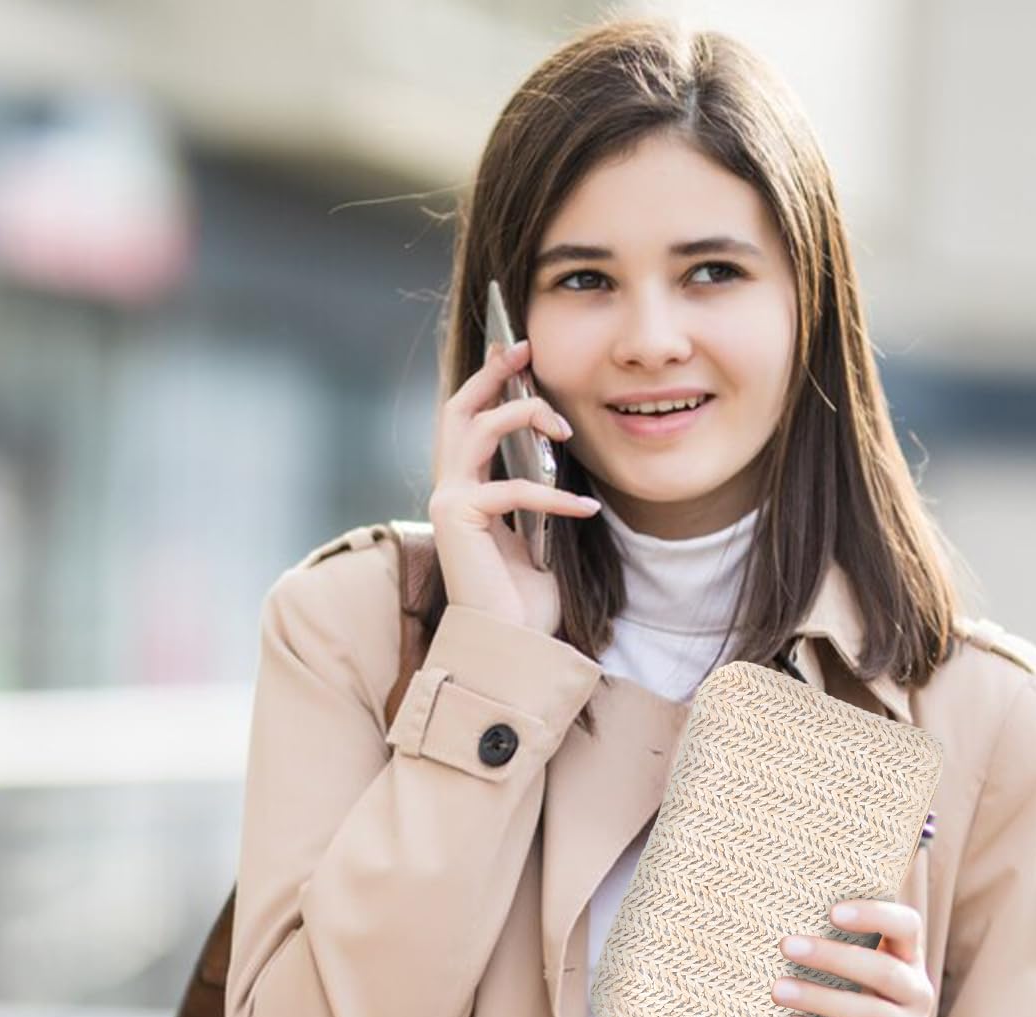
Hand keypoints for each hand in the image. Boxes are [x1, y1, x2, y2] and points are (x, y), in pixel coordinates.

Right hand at [428, 337, 602, 636]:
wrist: (512, 646)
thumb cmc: (525, 601)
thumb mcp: (539, 536)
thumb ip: (538, 495)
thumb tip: (559, 455)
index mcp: (465, 490)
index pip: (469, 423)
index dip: (490, 384)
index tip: (521, 355)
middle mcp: (448, 490)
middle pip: (459, 410)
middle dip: (492, 375)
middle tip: (525, 351)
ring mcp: (448, 502)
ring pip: (477, 430)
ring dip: (523, 418)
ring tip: (566, 431)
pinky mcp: (458, 519)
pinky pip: (512, 489)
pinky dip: (554, 497)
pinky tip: (587, 511)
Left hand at [771, 900, 933, 1016]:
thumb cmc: (863, 1004)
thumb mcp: (863, 974)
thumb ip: (844, 947)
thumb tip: (788, 919)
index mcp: (909, 959)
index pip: (907, 926)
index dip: (875, 915)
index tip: (833, 912)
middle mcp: (918, 993)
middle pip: (884, 971)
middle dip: (833, 957)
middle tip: (786, 945)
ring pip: (871, 1013)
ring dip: (820, 998)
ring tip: (778, 990)